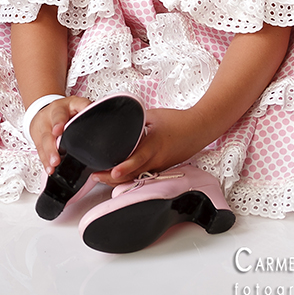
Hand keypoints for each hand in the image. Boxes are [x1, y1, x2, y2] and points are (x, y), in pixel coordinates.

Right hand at [27, 95, 91, 173]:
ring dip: (48, 156)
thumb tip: (97, 113)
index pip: (59, 113)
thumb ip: (85, 107)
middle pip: (48, 133)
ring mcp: (42, 128)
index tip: (58, 130)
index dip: (59, 122)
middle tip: (56, 158)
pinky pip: (40, 151)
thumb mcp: (76, 104)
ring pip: (43, 143)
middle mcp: (49, 118)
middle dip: (52, 146)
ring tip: (53, 165)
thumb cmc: (65, 109)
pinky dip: (45, 161)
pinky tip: (49, 168)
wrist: (46, 108)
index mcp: (60, 108)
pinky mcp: (37, 139)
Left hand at [94, 107, 210, 183]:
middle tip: (95, 177)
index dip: (124, 167)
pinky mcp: (161, 168)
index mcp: (153, 144)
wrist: (198, 129)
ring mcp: (159, 166)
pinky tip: (120, 177)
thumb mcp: (153, 115)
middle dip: (112, 177)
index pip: (137, 159)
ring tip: (102, 177)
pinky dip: (131, 177)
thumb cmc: (178, 121)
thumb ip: (136, 121)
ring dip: (120, 179)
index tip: (112, 172)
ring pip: (137, 176)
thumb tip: (121, 124)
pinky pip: (144, 175)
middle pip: (132, 173)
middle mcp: (156, 159)